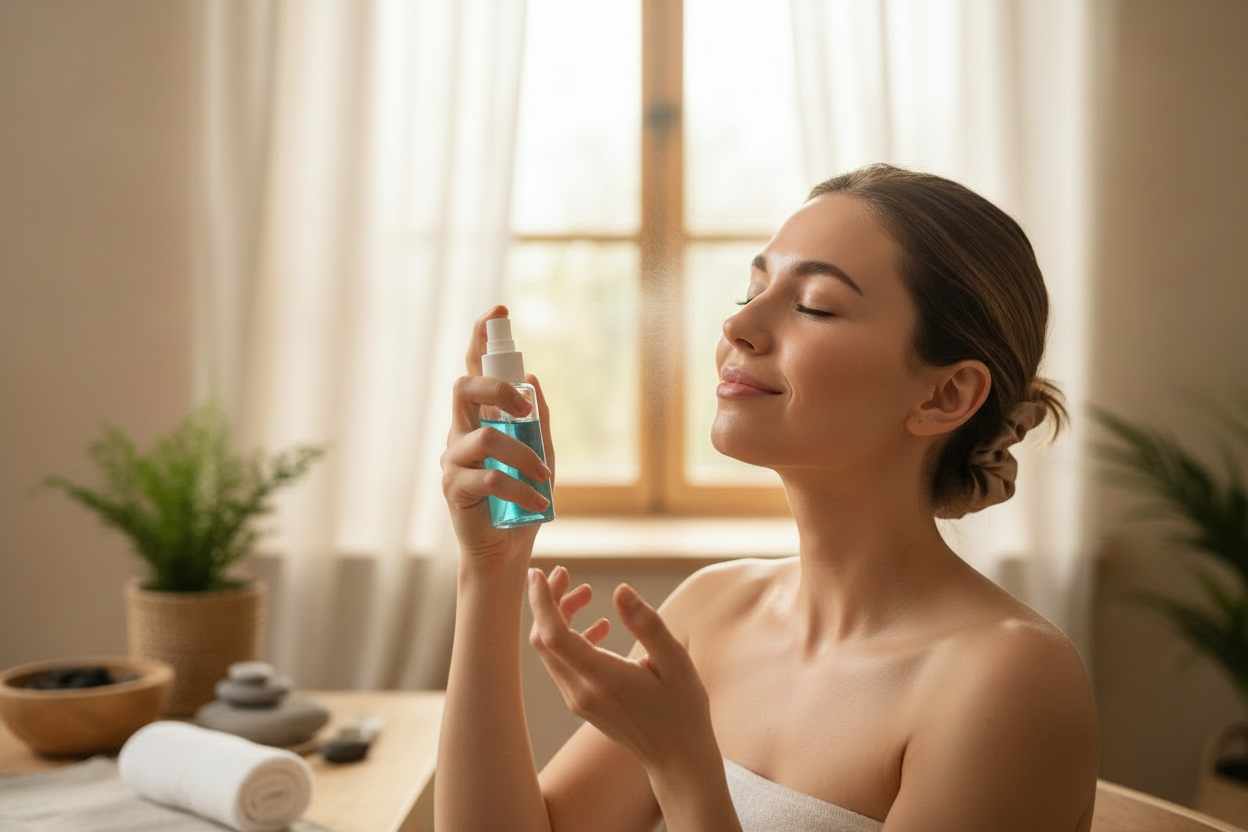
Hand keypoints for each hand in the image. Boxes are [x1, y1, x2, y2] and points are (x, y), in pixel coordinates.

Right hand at [441, 306, 554, 569]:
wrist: (504, 550)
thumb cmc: (520, 498)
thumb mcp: (539, 454)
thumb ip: (537, 420)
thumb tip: (532, 379)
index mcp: (479, 417)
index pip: (473, 369)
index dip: (480, 336)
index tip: (499, 311)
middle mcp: (459, 431)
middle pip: (464, 389)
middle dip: (496, 389)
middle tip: (525, 409)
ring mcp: (452, 459)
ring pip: (483, 438)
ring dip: (523, 456)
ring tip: (546, 479)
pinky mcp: (454, 488)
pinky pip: (488, 477)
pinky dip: (520, 488)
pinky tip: (540, 504)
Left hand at [527, 566, 717, 774]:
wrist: (677, 758)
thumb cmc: (683, 709)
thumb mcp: (675, 662)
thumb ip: (646, 624)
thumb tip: (620, 589)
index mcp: (604, 678)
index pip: (555, 635)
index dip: (543, 602)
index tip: (540, 573)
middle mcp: (582, 691)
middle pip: (545, 640)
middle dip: (548, 602)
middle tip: (566, 574)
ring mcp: (578, 700)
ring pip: (551, 652)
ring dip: (559, 618)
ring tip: (587, 593)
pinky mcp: (582, 703)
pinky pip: (563, 664)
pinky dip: (570, 638)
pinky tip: (600, 627)